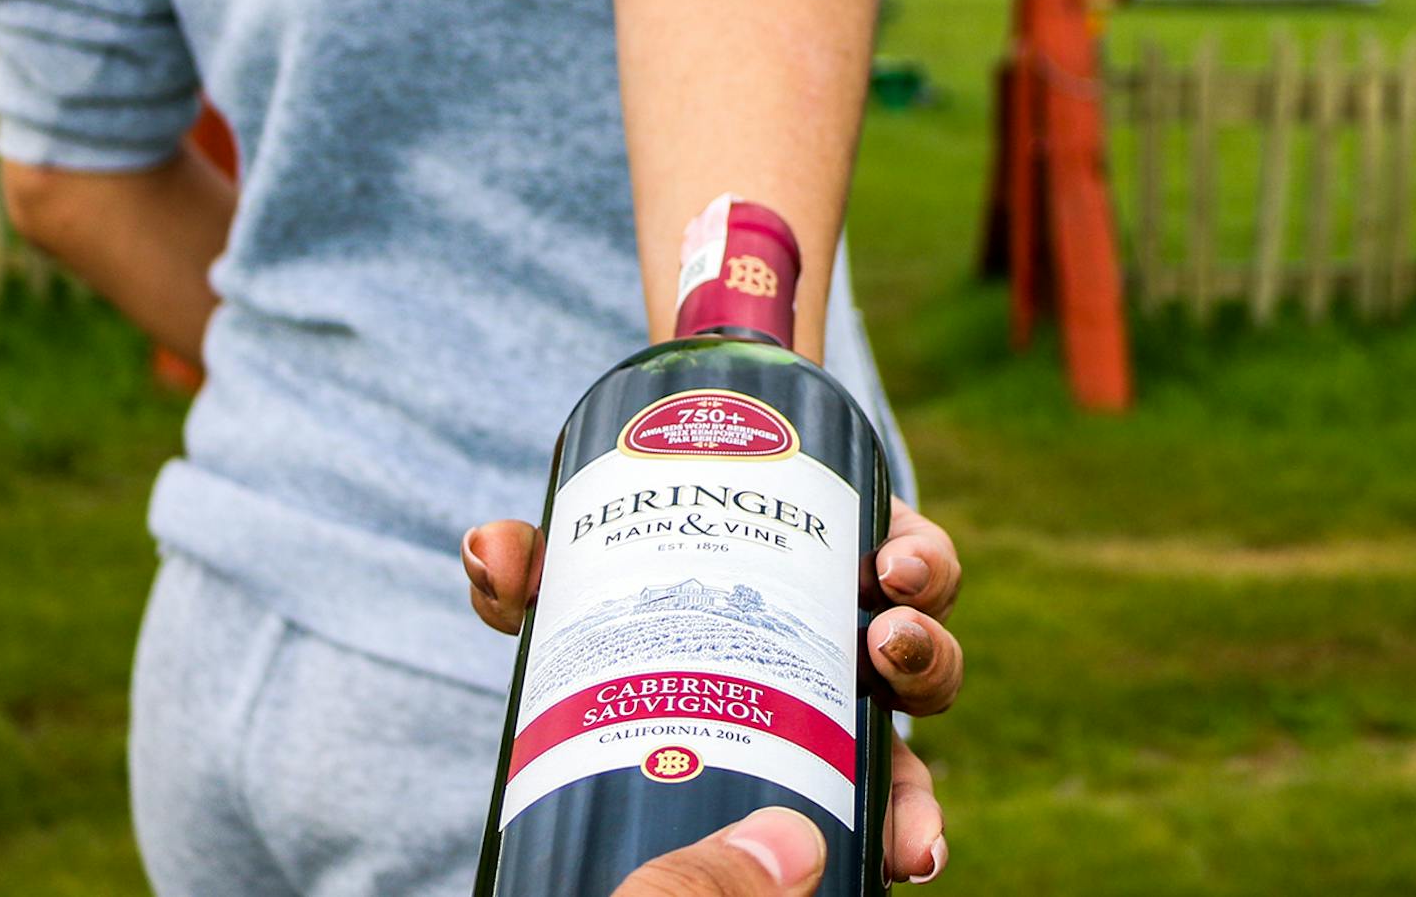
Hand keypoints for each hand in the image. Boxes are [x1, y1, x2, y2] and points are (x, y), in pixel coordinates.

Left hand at [467, 497, 960, 882]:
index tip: (892, 562)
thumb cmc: (633, 603)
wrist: (633, 668)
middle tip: (885, 645)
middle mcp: (852, 646)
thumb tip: (489, 553)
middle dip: (926, 648)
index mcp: (826, 570)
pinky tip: (904, 862)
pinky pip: (885, 813)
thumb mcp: (587, 577)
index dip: (918, 554)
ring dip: (924, 772)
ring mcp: (843, 724)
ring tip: (908, 807)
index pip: (898, 554)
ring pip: (910, 747)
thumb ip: (537, 561)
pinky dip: (907, 836)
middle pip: (922, 647)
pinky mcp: (828, 787)